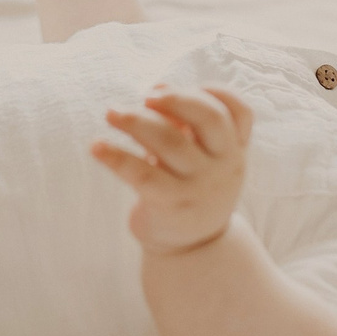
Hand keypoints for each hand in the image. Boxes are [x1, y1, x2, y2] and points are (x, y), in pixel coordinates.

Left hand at [89, 84, 254, 254]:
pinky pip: (142, 174)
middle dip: (176, 98)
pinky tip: (96, 147)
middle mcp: (224, 166)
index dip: (211, 91)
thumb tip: (158, 87)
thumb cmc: (190, 187)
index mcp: (233, 150)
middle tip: (145, 95)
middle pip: (209, 118)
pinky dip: (116, 157)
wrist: (190, 248)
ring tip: (110, 113)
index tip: (168, 88)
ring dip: (136, 121)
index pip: (240, 111)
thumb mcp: (199, 157)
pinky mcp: (171, 205)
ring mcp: (199, 186)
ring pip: (170, 141)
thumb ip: (186, 123)